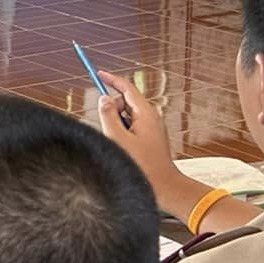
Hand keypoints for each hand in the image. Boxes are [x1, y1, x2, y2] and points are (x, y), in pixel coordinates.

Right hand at [95, 71, 179, 191]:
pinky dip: (122, 133)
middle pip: (125, 102)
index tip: (99, 74)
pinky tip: (123, 149)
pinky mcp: (150, 139)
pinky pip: (131, 128)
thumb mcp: (117, 138)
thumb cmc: (143, 166)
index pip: (127, 88)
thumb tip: (104, 100)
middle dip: (111, 109)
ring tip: (117, 143)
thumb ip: (108, 115)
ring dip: (116, 124)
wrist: (164, 188)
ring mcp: (151, 129)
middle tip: (107, 127)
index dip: (111, 80)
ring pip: (126, 117)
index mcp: (146, 114)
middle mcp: (151, 118)